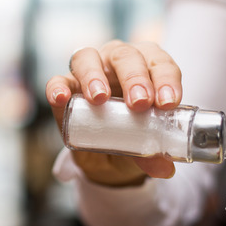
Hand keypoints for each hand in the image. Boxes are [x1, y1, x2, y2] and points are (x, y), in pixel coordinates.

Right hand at [45, 40, 182, 185]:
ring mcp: (89, 70)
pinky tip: (61, 98)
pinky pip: (58, 81)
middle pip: (125, 56)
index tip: (167, 103)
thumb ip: (154, 153)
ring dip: (94, 76)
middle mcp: (117, 61)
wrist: (106, 151)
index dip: (165, 79)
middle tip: (139, 103)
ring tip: (100, 98)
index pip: (159, 63)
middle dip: (134, 78)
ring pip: (88, 58)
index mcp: (147, 65)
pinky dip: (58, 87)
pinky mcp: (65, 86)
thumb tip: (165, 169)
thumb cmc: (133, 133)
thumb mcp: (146, 144)